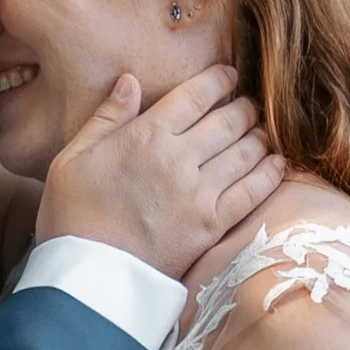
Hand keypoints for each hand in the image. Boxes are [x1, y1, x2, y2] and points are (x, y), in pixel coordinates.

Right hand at [35, 65, 283, 279]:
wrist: (90, 273)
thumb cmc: (73, 214)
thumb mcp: (73, 157)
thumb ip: (106, 117)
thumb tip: (130, 81)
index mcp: (145, 135)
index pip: (194, 96)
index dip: (217, 80)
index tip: (228, 75)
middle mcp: (178, 158)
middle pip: (227, 121)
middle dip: (242, 107)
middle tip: (249, 104)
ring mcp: (199, 192)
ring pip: (245, 151)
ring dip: (258, 136)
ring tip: (262, 130)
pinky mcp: (212, 225)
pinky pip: (253, 191)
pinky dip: (270, 173)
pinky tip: (277, 163)